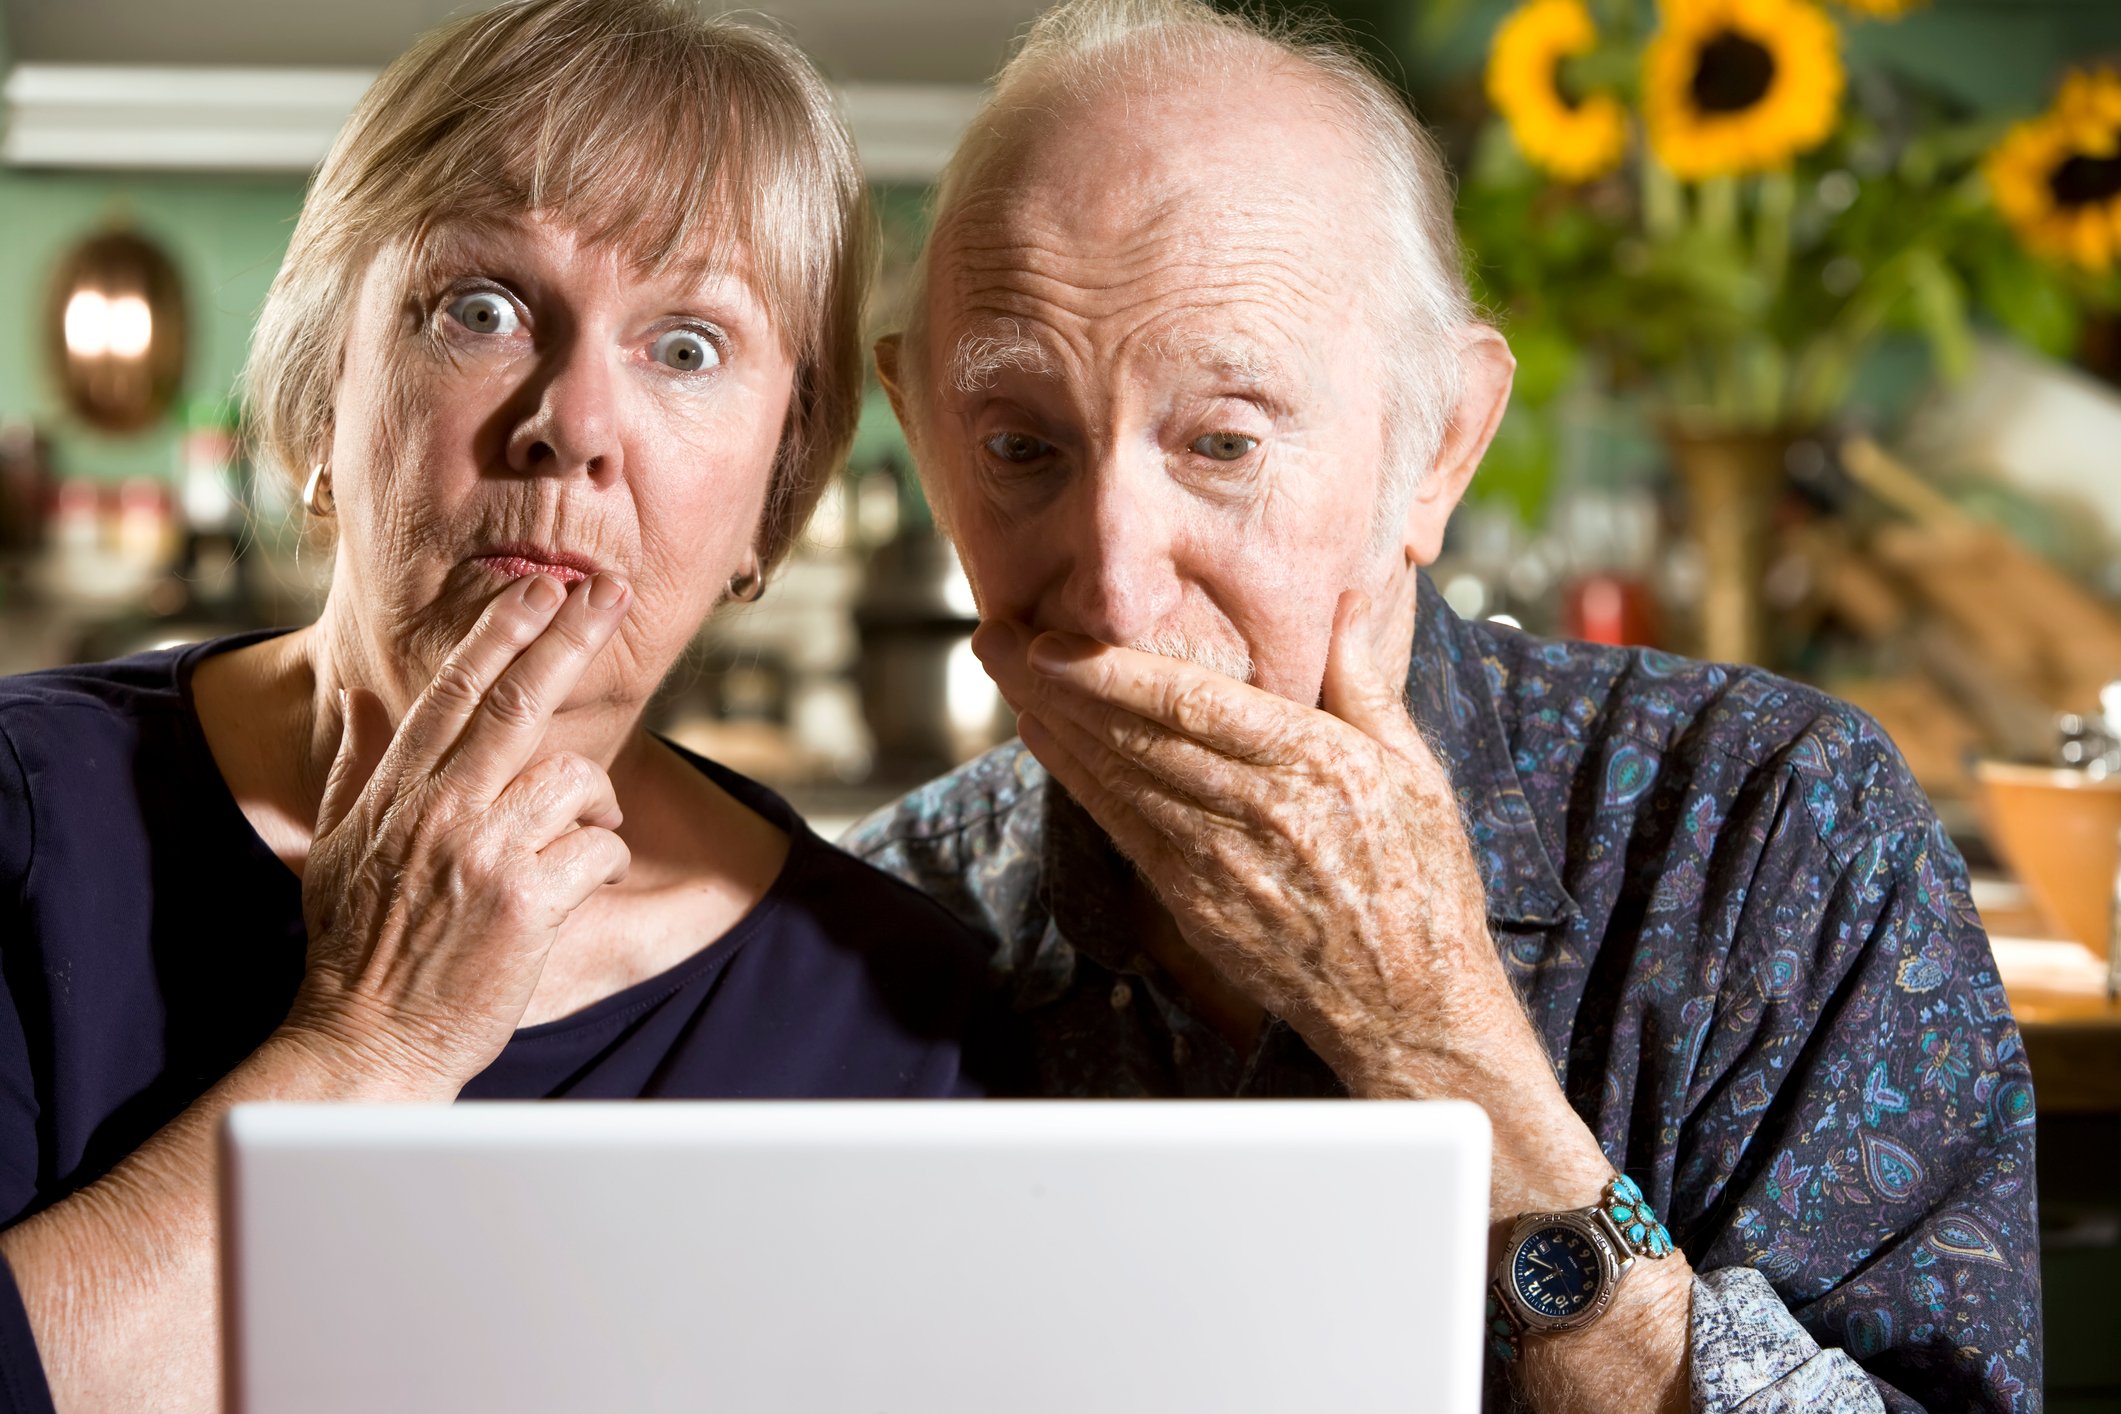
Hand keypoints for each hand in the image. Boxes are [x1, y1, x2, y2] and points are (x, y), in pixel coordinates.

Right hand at [283, 572, 632, 1095]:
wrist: (367, 1041)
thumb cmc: (356, 950)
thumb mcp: (333, 849)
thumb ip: (355, 769)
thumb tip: (363, 699)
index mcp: (396, 793)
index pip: (455, 691)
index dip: (502, 632)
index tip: (541, 590)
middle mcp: (440, 811)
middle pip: (518, 704)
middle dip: (569, 640)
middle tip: (611, 595)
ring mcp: (483, 854)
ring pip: (573, 778)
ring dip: (598, 801)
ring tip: (591, 832)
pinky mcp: (526, 903)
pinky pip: (597, 849)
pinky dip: (606, 860)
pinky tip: (591, 881)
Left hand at [974, 592, 1614, 1213]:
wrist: (1410, 1006)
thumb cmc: (1421, 884)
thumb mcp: (1416, 773)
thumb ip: (1364, 685)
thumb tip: (1346, 603)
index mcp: (1317, 768)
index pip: (1193, 707)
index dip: (1111, 673)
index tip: (1052, 640)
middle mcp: (1259, 815)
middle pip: (1136, 738)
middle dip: (1055, 684)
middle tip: (995, 638)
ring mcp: (1218, 866)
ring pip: (1118, 780)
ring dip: (1053, 725)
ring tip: (1004, 677)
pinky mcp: (1194, 905)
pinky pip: (1123, 829)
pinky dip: (1078, 781)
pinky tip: (1046, 742)